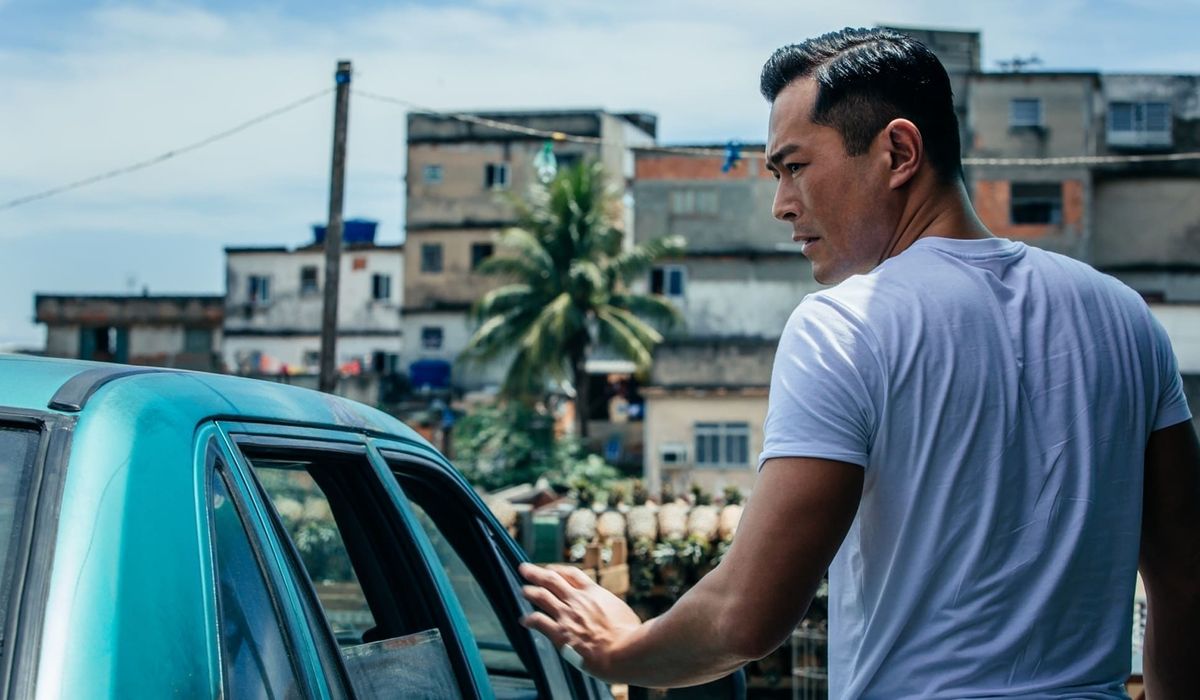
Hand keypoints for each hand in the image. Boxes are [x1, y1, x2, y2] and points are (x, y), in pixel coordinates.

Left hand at [518, 562, 642, 679]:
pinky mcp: (561, 634)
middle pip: (552, 580)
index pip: (573, 575)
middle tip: (524, 568)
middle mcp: (578, 600)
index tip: (551, 569)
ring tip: (522, 589)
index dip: (559, 570)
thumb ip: (611, 609)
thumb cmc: (631, 635)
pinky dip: (529, 619)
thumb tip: (612, 612)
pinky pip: (539, 622)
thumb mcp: (623, 612)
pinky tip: (523, 620)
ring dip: (529, 591)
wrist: (625, 651)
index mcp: (595, 593)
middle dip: (536, 573)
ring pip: (542, 596)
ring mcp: (568, 616)